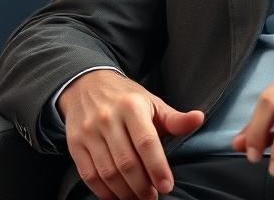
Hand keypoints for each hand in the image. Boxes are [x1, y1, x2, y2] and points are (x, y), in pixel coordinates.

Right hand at [58, 69, 203, 199]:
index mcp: (132, 106)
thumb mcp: (152, 102)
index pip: (146, 142)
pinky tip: (117, 195)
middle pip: (127, 162)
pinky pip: (89, 175)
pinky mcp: (75, 144)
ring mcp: (89, 131)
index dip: (157, 167)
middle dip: (142, 186)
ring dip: (125, 192)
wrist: (86, 85)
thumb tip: (199, 118)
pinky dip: (104, 191)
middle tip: (153, 197)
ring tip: (138, 198)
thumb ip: (174, 118)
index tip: (166, 186)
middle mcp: (108, 118)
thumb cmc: (126, 98)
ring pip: (108, 172)